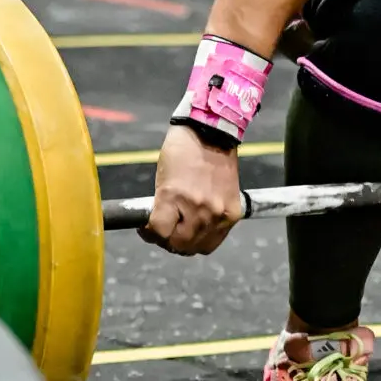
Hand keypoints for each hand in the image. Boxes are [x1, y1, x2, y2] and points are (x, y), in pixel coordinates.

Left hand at [139, 122, 246, 255]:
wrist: (214, 133)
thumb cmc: (183, 150)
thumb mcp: (163, 178)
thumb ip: (162, 207)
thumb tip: (159, 230)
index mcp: (173, 196)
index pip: (159, 233)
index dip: (149, 234)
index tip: (147, 228)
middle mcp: (198, 208)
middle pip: (179, 245)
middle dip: (167, 240)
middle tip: (166, 230)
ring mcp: (218, 213)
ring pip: (197, 247)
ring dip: (187, 242)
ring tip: (184, 228)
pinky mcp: (232, 213)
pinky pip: (216, 240)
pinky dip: (205, 237)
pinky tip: (200, 225)